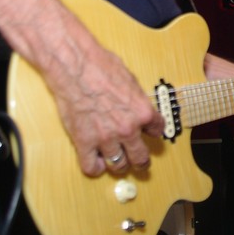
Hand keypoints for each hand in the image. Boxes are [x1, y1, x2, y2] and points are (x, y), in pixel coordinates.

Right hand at [44, 11, 164, 177]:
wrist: (75, 66)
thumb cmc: (100, 66)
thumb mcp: (130, 80)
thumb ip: (136, 99)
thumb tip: (138, 105)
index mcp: (142, 112)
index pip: (158, 130)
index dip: (154, 132)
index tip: (151, 133)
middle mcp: (127, 128)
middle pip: (141, 157)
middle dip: (142, 161)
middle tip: (140, 162)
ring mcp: (105, 138)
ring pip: (118, 165)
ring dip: (119, 165)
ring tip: (118, 162)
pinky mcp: (84, 142)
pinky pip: (91, 167)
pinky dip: (95, 168)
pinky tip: (97, 162)